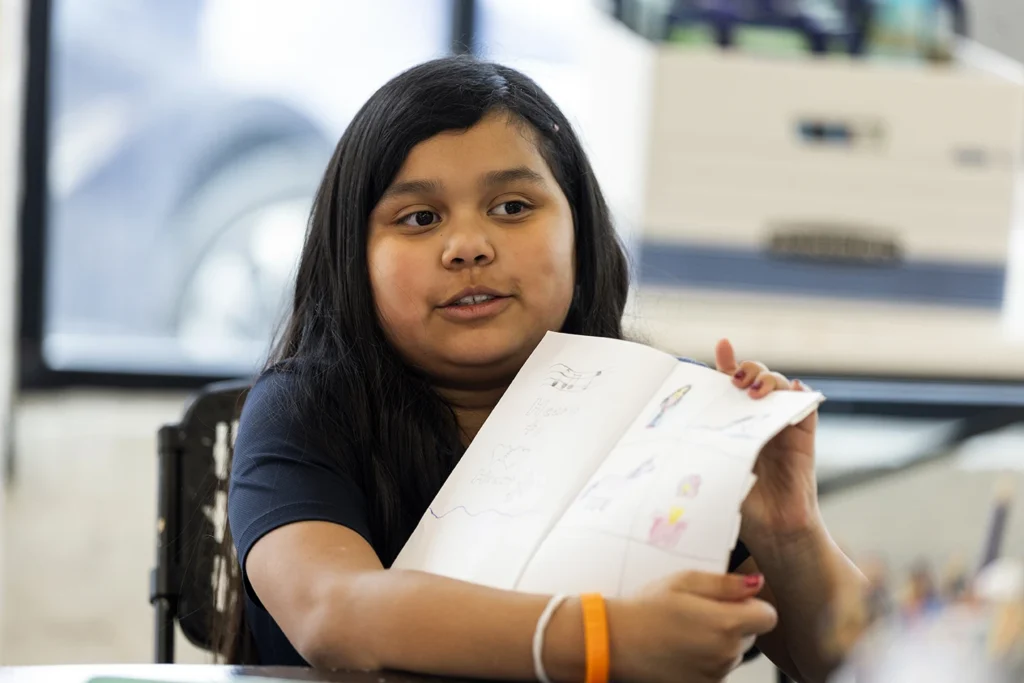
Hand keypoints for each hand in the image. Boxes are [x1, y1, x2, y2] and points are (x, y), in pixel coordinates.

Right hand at [608, 571, 777, 682]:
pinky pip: (718, 669)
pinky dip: (707, 659)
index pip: (768, 616)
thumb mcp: (684, 581)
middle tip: (699, 612)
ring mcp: (715, 675)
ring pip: (733, 653)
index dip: (752, 605)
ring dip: (719, 642)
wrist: (616, 642)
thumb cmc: (646, 609)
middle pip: (751, 635)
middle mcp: (726, 654)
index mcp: (726, 623)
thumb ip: (726, 583)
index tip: (732, 600)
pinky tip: (682, 648)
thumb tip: (757, 584)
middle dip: (734, 622)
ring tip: (686, 630)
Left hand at [714, 339, 820, 538]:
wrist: (774, 532)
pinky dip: (801, 395)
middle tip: (735, 380)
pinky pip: (807, 408)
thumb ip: (700, 449)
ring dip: (769, 380)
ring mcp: (782, 426)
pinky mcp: (804, 439)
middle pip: (756, 377)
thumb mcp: (711, 471)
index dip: (726, 362)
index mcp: (733, 424)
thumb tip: (668, 434)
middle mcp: (757, 420)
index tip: (722, 345)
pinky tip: (794, 391)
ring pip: (781, 386)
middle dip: (748, 368)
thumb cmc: (740, 506)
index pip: (729, 386)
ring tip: (754, 392)